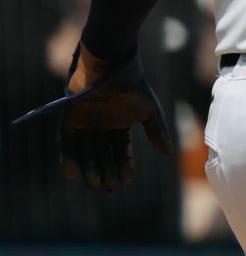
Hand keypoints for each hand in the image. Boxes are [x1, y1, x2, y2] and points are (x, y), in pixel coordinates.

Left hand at [12, 42, 173, 190]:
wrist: (112, 66)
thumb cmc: (133, 86)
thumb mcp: (149, 111)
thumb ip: (157, 132)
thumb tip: (168, 154)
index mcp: (119, 122)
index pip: (120, 149)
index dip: (123, 165)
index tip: (126, 181)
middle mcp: (101, 125)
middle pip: (102, 153)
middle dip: (106, 171)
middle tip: (109, 189)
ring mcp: (85, 122)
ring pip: (86, 151)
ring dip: (90, 168)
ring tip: (95, 185)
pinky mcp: (70, 118)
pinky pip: (67, 141)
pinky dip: (69, 158)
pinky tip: (72, 174)